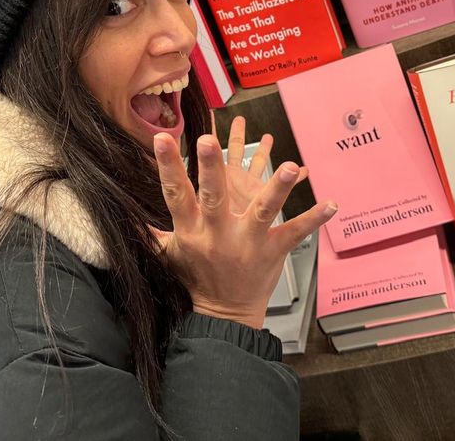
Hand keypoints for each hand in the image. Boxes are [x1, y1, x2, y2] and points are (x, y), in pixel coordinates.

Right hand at [152, 123, 336, 329]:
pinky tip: (331, 203)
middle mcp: (218, 233)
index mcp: (191, 230)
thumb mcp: (168, 255)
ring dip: (277, 188)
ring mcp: (247, 242)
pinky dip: (314, 218)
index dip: (167, 166)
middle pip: (213, 196)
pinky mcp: (272, 251)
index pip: (175, 193)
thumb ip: (151, 232)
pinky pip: (295, 232)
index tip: (162, 139)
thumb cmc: (196, 278)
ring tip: (291, 166)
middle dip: (211, 168)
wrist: (223, 316)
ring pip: (261, 210)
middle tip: (208, 140)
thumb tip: (123, 214)